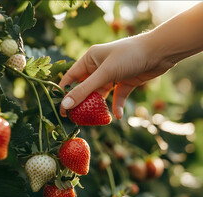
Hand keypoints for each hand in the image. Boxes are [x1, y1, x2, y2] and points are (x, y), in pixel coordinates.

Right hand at [59, 33, 173, 118]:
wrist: (160, 52)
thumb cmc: (129, 56)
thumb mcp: (104, 74)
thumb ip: (84, 90)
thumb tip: (65, 105)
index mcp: (89, 60)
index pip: (71, 78)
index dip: (64, 93)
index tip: (61, 110)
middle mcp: (98, 68)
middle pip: (85, 88)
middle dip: (81, 103)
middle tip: (77, 118)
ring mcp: (111, 76)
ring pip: (100, 95)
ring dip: (98, 106)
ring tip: (94, 119)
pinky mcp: (124, 83)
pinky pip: (116, 97)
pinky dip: (117, 106)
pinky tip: (118, 115)